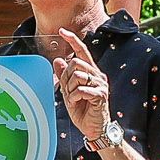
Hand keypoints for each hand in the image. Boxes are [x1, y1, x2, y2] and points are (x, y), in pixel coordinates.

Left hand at [44, 33, 113, 148]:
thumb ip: (65, 76)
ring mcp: (100, 84)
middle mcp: (97, 75)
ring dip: (70, 88)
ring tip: (74, 99)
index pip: (82, 51)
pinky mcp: (101, 94)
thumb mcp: (69, 91)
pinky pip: (81, 89)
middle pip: (75, 63)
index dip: (73, 40)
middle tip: (68, 91)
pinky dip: (74, 97)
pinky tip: (78, 103)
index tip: (62, 31)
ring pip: (77, 75)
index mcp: (90, 72)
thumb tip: (57, 60)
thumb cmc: (83, 110)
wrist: (93, 128)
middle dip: (66, 78)